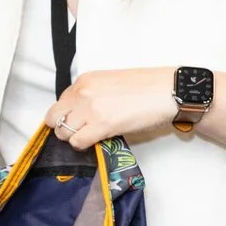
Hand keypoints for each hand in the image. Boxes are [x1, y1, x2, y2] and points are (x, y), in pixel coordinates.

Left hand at [48, 69, 181, 150]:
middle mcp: (83, 92)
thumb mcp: (113, 82)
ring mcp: (90, 109)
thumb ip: (94, 93)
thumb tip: (86, 111)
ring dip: (75, 137)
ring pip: (64, 132)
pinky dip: (84, 145)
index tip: (80, 120)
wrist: (170, 91)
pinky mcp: (102, 125)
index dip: (69, 114)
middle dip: (65, 127)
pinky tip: (97, 141)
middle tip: (81, 131)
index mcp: (86, 80)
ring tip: (92, 136)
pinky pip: (78, 142)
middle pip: (55, 117)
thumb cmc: (151, 86)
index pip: (61, 102)